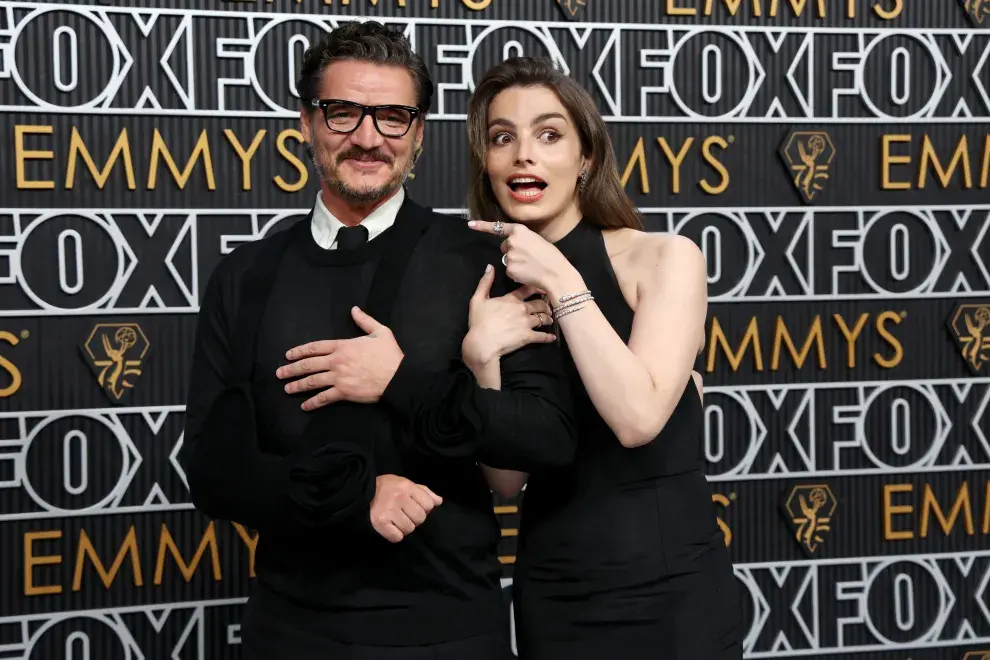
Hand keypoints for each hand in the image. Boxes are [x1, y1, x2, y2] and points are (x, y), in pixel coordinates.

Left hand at [276, 307, 403, 410]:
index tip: (288, 355)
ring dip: (298, 385)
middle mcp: (336, 361)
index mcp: (343, 346)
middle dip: (291, 369)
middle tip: (280, 373)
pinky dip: (313, 403)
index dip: (299, 351)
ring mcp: (338, 378)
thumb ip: (365, 321)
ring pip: (312, 381)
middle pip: (308, 365)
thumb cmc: (390, 354)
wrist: (397, 377)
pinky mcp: (343, 392)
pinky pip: (324, 398)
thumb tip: (354, 309)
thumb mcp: (380, 332)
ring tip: (287, 389)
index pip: (315, 347)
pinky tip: (305, 406)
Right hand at [370, 474, 442, 542]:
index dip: (424, 508)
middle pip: (420, 519)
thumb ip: (424, 492)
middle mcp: (399, 498)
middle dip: (414, 519)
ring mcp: (389, 510)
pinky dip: (395, 535)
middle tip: (405, 514)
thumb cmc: (388, 487)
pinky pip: (397, 537)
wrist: (363, 490)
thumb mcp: (407, 484)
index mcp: (408, 487)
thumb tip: (439, 501)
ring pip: (409, 529)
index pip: (429, 505)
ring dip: (404, 527)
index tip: (414, 507)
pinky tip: (391, 527)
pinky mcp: (380, 522)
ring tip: (397, 520)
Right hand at [462, 264, 555, 366]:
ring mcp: (526, 323)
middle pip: (539, 304)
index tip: (543, 288)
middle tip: (548, 307)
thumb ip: (485, 282)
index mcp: (511, 299)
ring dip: (548, 318)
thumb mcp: (477, 299)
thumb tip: (490, 266)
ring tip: (550, 320)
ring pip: (543, 318)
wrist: (482, 343)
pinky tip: (551, 337)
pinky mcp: (528, 337)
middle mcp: (522, 309)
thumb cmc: (478, 322)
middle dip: (545, 305)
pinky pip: (542, 336)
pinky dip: (548, 337)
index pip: (528, 289)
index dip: (537, 288)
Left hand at [467, 220, 575, 291]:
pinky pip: (510, 271)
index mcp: (520, 231)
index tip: (470, 224)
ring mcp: (509, 256)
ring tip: (531, 266)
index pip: (498, 227)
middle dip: (512, 252)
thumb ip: (524, 240)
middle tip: (529, 257)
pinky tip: (528, 273)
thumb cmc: (552, 257)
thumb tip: (515, 246)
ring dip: (515, 264)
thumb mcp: (538, 240)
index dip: (482, 226)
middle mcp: (512, 241)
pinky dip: (517, 274)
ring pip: (507, 260)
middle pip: (504, 247)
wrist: (556, 273)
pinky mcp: (509, 269)